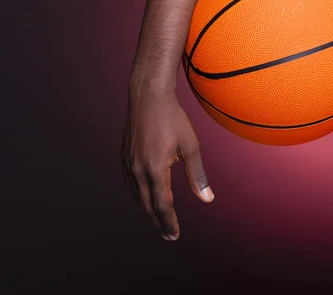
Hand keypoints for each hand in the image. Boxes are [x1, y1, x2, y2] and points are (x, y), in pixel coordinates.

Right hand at [121, 86, 213, 240]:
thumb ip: (198, 175)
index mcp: (155, 169)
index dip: (169, 223)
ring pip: (137, 195)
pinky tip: (144, 196)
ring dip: (148, 210)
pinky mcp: (124, 156)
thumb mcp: (191, 146)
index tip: (175, 235)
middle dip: (158, 222)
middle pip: (147, 205)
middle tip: (168, 235)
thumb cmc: (172, 118)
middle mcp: (138, 170)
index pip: (163, 205)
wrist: (148, 97)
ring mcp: (128, 163)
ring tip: (158, 219)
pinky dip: (138, 194)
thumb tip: (207, 199)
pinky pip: (130, 183)